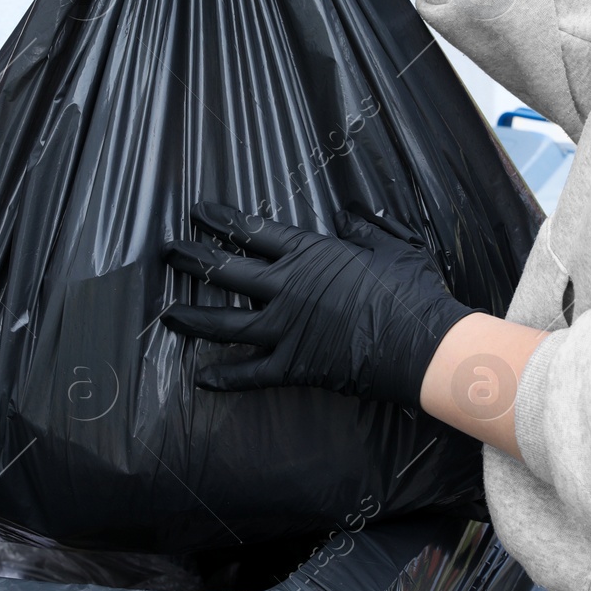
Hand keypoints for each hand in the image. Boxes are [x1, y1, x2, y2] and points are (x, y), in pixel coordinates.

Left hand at [163, 202, 479, 407]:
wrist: (423, 344)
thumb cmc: (412, 291)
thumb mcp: (394, 246)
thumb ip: (365, 228)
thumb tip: (348, 213)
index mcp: (310, 255)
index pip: (253, 232)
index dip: (223, 220)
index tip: (198, 212)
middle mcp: (288, 289)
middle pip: (226, 272)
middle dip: (193, 260)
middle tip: (168, 253)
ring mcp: (286, 330)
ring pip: (225, 324)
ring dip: (192, 318)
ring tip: (167, 314)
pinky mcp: (294, 366)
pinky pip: (250, 374)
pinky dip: (225, 378)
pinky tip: (202, 378)